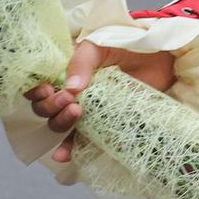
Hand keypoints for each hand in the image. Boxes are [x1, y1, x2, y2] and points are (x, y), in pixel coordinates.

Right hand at [23, 41, 176, 163]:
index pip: (39, 87)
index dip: (37, 93)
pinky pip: (81, 139)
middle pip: (46, 109)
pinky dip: (69, 148)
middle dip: (50, 107)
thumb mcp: (100, 45)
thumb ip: (81, 61)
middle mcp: (72, 92)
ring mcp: (87, 109)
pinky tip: (63, 154)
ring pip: (59, 124)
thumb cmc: (128, 44)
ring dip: (59, 124)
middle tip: (69, 100)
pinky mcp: (102, 122)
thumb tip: (70, 89)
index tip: (48, 90)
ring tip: (76, 113)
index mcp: (66, 72)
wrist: (161, 56)